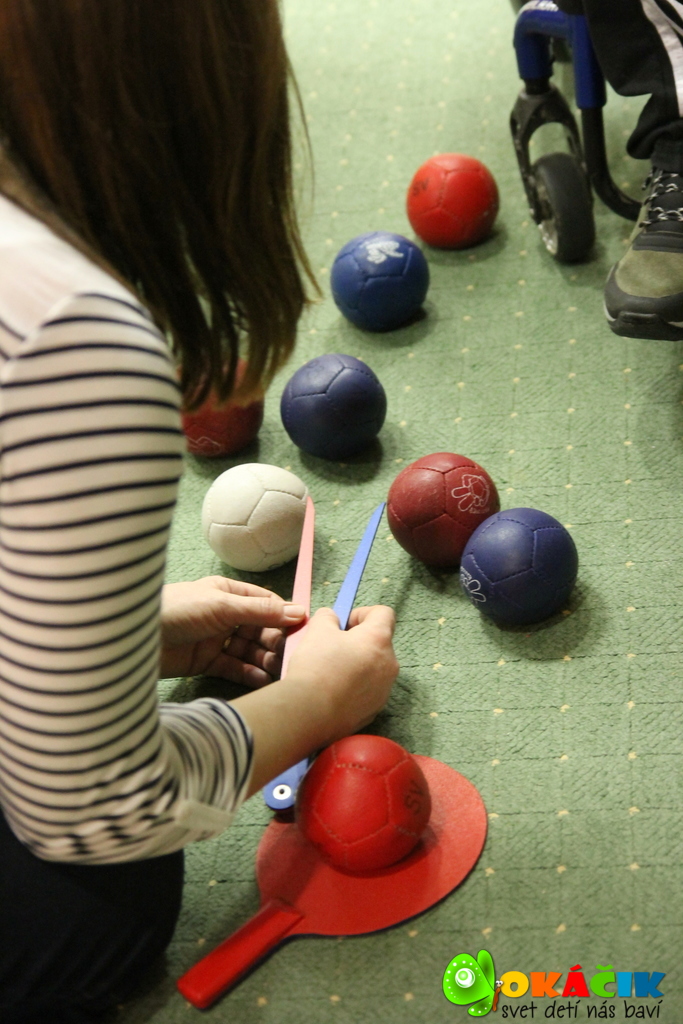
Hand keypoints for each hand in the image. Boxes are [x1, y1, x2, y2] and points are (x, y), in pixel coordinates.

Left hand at [158, 576, 304, 683]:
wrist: (133, 638)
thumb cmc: (178, 610)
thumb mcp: (222, 606)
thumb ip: (261, 611)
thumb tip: (299, 611)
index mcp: (229, 593)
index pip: (266, 604)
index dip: (285, 617)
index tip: (303, 632)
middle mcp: (225, 615)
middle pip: (260, 629)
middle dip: (276, 643)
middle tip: (291, 658)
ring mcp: (216, 639)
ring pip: (249, 650)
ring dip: (265, 660)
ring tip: (279, 672)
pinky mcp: (207, 662)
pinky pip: (234, 667)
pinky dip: (249, 674)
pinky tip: (262, 681)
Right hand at [230, 603, 398, 795]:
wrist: (311, 712)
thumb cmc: (316, 665)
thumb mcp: (317, 630)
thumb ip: (328, 617)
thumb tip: (332, 619)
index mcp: (379, 639)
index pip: (384, 613)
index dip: (362, 612)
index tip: (343, 623)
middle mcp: (390, 663)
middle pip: (379, 642)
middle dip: (358, 640)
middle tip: (333, 647)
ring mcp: (385, 689)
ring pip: (375, 667)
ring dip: (358, 663)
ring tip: (332, 671)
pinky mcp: (376, 709)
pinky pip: (369, 689)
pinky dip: (356, 686)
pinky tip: (334, 692)